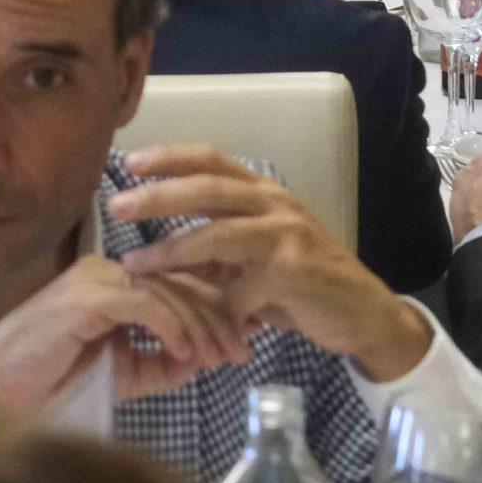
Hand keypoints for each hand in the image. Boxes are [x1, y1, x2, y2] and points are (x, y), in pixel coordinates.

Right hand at [0, 252, 247, 420]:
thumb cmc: (45, 384)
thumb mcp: (118, 374)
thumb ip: (158, 364)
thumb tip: (199, 360)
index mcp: (111, 282)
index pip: (176, 284)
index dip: (215, 307)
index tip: (244, 335)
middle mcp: (104, 271)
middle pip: (178, 283)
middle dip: (218, 317)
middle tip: (242, 350)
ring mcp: (94, 280)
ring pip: (167, 291)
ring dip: (201, 325)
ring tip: (220, 356)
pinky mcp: (86, 297)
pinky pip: (145, 303)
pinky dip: (172, 326)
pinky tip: (186, 352)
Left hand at [108, 146, 433, 382]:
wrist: (363, 314)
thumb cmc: (302, 284)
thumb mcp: (256, 258)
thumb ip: (217, 248)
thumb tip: (160, 251)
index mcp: (264, 192)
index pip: (212, 158)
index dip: (170, 156)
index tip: (130, 161)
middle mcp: (275, 204)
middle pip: (208, 186)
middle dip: (157, 196)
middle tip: (117, 207)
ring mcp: (287, 235)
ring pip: (218, 234)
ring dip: (171, 251)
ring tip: (135, 266)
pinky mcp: (294, 272)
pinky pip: (241, 289)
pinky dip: (216, 308)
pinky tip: (200, 326)